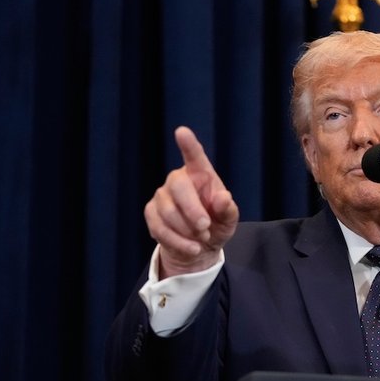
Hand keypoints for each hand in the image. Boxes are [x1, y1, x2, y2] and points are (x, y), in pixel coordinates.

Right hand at [145, 126, 238, 278]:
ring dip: (187, 231)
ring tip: (201, 239)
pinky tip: (190, 247)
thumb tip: (223, 198)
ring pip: (168, 212)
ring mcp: (162, 195)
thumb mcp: (229, 221)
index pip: (194, 156)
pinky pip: (159, 227)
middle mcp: (178, 180)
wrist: (198, 248)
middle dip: (192, 210)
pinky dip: (177, 241)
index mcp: (201, 175)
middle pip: (178, 186)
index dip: (188, 145)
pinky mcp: (151, 213)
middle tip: (205, 227)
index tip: (182, 132)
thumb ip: (228, 209)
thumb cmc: (216, 226)